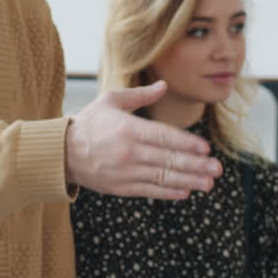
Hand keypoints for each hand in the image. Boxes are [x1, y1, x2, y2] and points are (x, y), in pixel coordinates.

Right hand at [65, 80, 221, 199]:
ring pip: (163, 177)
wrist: (61, 152)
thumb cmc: (88, 124)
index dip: (187, 144)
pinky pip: (150, 190)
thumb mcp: (110, 101)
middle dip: (196, 165)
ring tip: (208, 184)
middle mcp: (128, 152)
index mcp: (128, 129)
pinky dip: (169, 192)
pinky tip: (185, 191)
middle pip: (168, 160)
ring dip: (189, 181)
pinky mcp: (120, 187)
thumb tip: (163, 85)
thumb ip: (139, 95)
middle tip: (216, 169)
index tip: (206, 149)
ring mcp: (125, 172)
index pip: (164, 137)